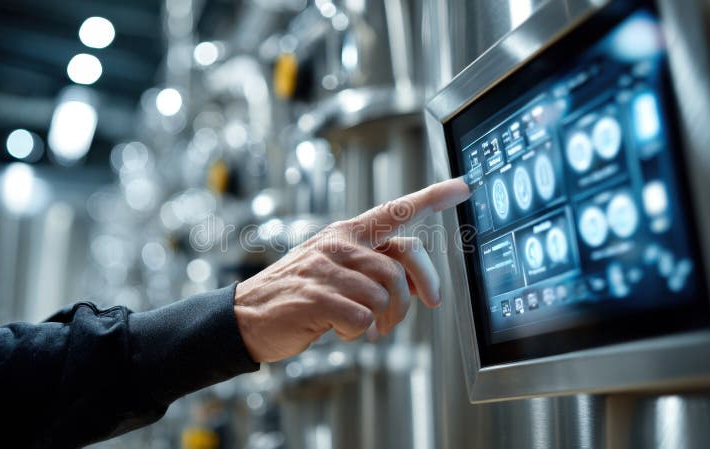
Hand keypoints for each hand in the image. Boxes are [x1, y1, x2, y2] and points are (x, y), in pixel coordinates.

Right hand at [234, 177, 471, 362]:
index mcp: (345, 234)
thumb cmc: (297, 293)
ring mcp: (324, 269)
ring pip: (385, 292)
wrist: (246, 315)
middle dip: (414, 294)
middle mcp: (337, 245)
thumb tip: (416, 285)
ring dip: (384, 318)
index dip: (431, 197)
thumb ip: (371, 267)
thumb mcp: (333, 269)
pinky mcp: (315, 297)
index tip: (462, 185)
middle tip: (409, 312)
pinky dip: (359, 331)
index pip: (394, 210)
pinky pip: (362, 316)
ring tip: (366, 326)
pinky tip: (343, 330)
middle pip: (401, 262)